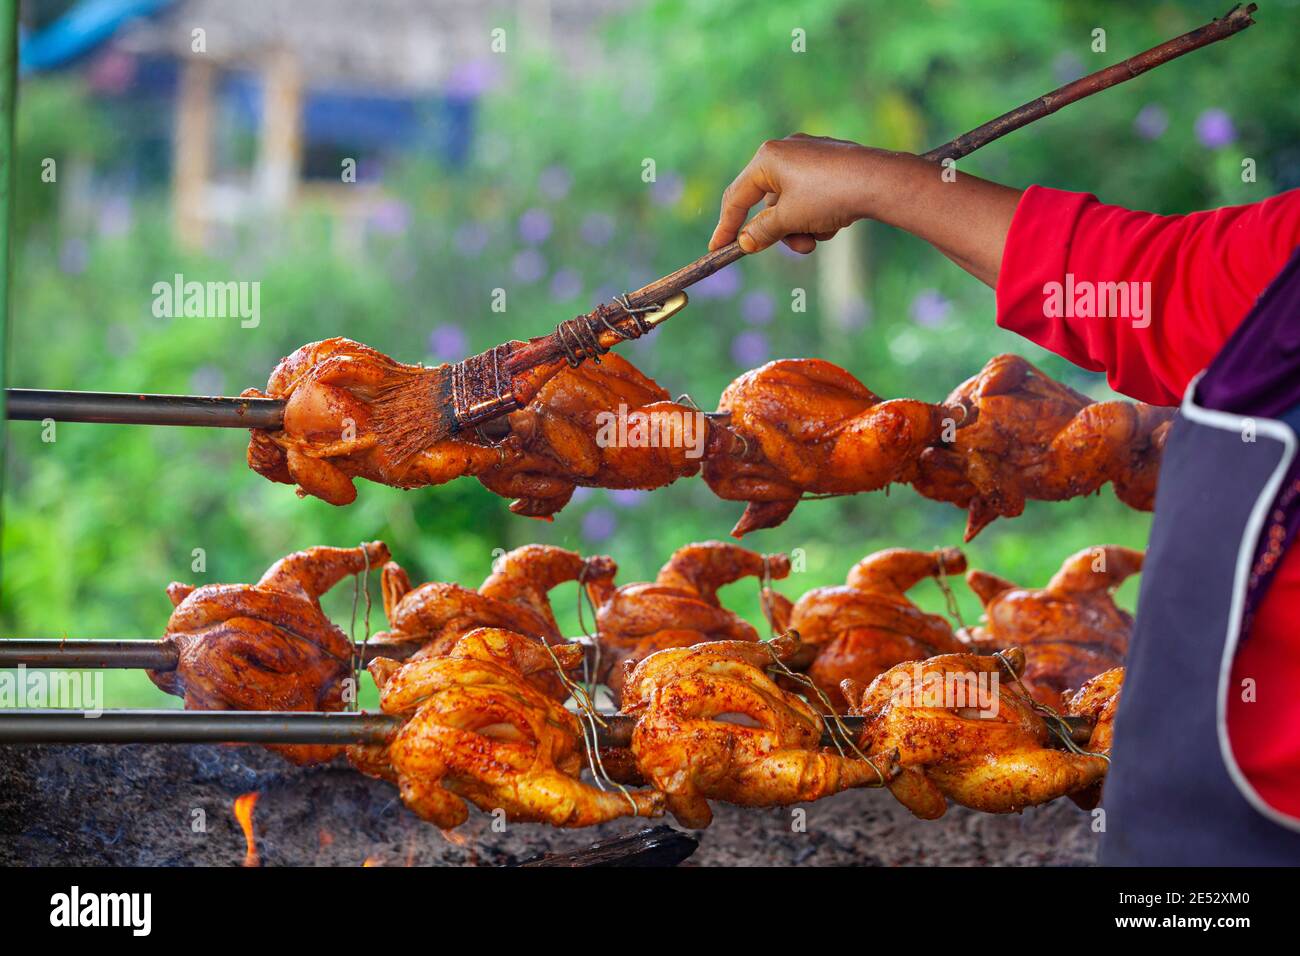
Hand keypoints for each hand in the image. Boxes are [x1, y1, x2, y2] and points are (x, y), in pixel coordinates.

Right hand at [708, 133, 1021, 287]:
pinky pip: (812, 196)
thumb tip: (745, 242)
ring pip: (792, 203)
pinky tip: (836, 220)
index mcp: (767, 158)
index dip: (726, 227)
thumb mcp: (788, 220)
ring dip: (802, 226)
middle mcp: (786, 150)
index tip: (717, 248)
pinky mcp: (831, 164)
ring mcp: (810, 155)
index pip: (736, 197)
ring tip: (822, 233)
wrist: (879, 182)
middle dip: (782, 230)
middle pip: (768, 203)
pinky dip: (818, 215)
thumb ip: (761, 232)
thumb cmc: (828, 196)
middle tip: (798, 244)